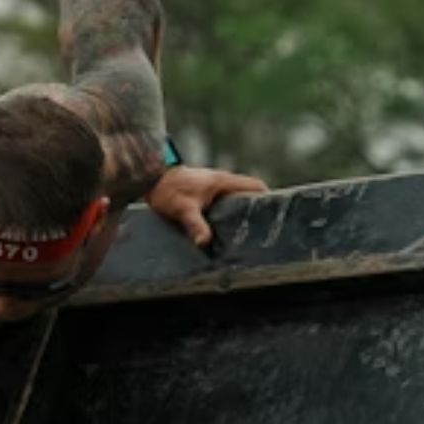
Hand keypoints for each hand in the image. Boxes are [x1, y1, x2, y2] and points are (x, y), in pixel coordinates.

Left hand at [147, 164, 267, 248]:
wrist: (149, 180)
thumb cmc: (167, 190)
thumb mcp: (182, 209)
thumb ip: (195, 224)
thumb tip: (204, 242)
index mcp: (223, 181)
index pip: (255, 185)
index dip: (267, 198)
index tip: (274, 215)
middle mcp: (222, 182)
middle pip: (248, 194)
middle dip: (256, 209)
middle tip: (262, 230)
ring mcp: (213, 187)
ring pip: (235, 199)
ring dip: (241, 212)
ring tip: (248, 234)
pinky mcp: (205, 194)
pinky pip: (223, 203)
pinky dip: (227, 213)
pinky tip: (225, 230)